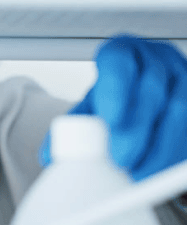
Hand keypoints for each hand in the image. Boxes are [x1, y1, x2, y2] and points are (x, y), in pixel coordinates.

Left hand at [40, 35, 186, 180]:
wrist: (142, 97)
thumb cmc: (117, 98)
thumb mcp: (91, 107)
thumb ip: (71, 127)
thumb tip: (50, 156)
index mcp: (121, 52)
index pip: (117, 60)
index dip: (115, 90)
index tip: (109, 120)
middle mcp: (155, 58)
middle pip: (150, 88)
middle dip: (136, 127)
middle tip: (121, 157)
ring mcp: (183, 75)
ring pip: (179, 107)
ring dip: (160, 145)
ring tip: (140, 172)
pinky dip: (179, 149)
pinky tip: (164, 168)